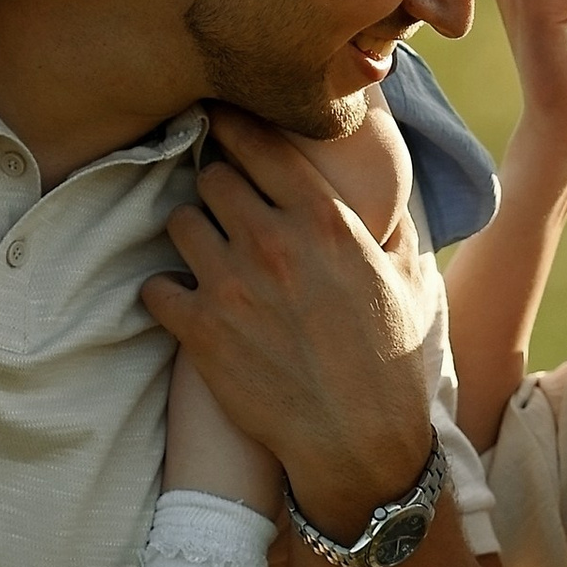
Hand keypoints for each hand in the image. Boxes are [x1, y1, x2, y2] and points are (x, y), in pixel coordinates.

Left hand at [144, 110, 445, 535]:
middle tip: (224, 207)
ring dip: (191, 235)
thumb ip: (392, 227)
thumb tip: (387, 195)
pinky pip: (155, 287)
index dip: (237, 127)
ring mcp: (230, 285)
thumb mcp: (411, 282)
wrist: (359, 444)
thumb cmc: (393, 364)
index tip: (224, 122)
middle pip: (212, 177)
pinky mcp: (200, 331)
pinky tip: (185, 303)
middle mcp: (272, 242)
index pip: (262, 143)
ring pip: (179, 223)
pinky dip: (166, 293)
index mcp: (325, 221)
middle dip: (217, 189)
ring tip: (207, 255)